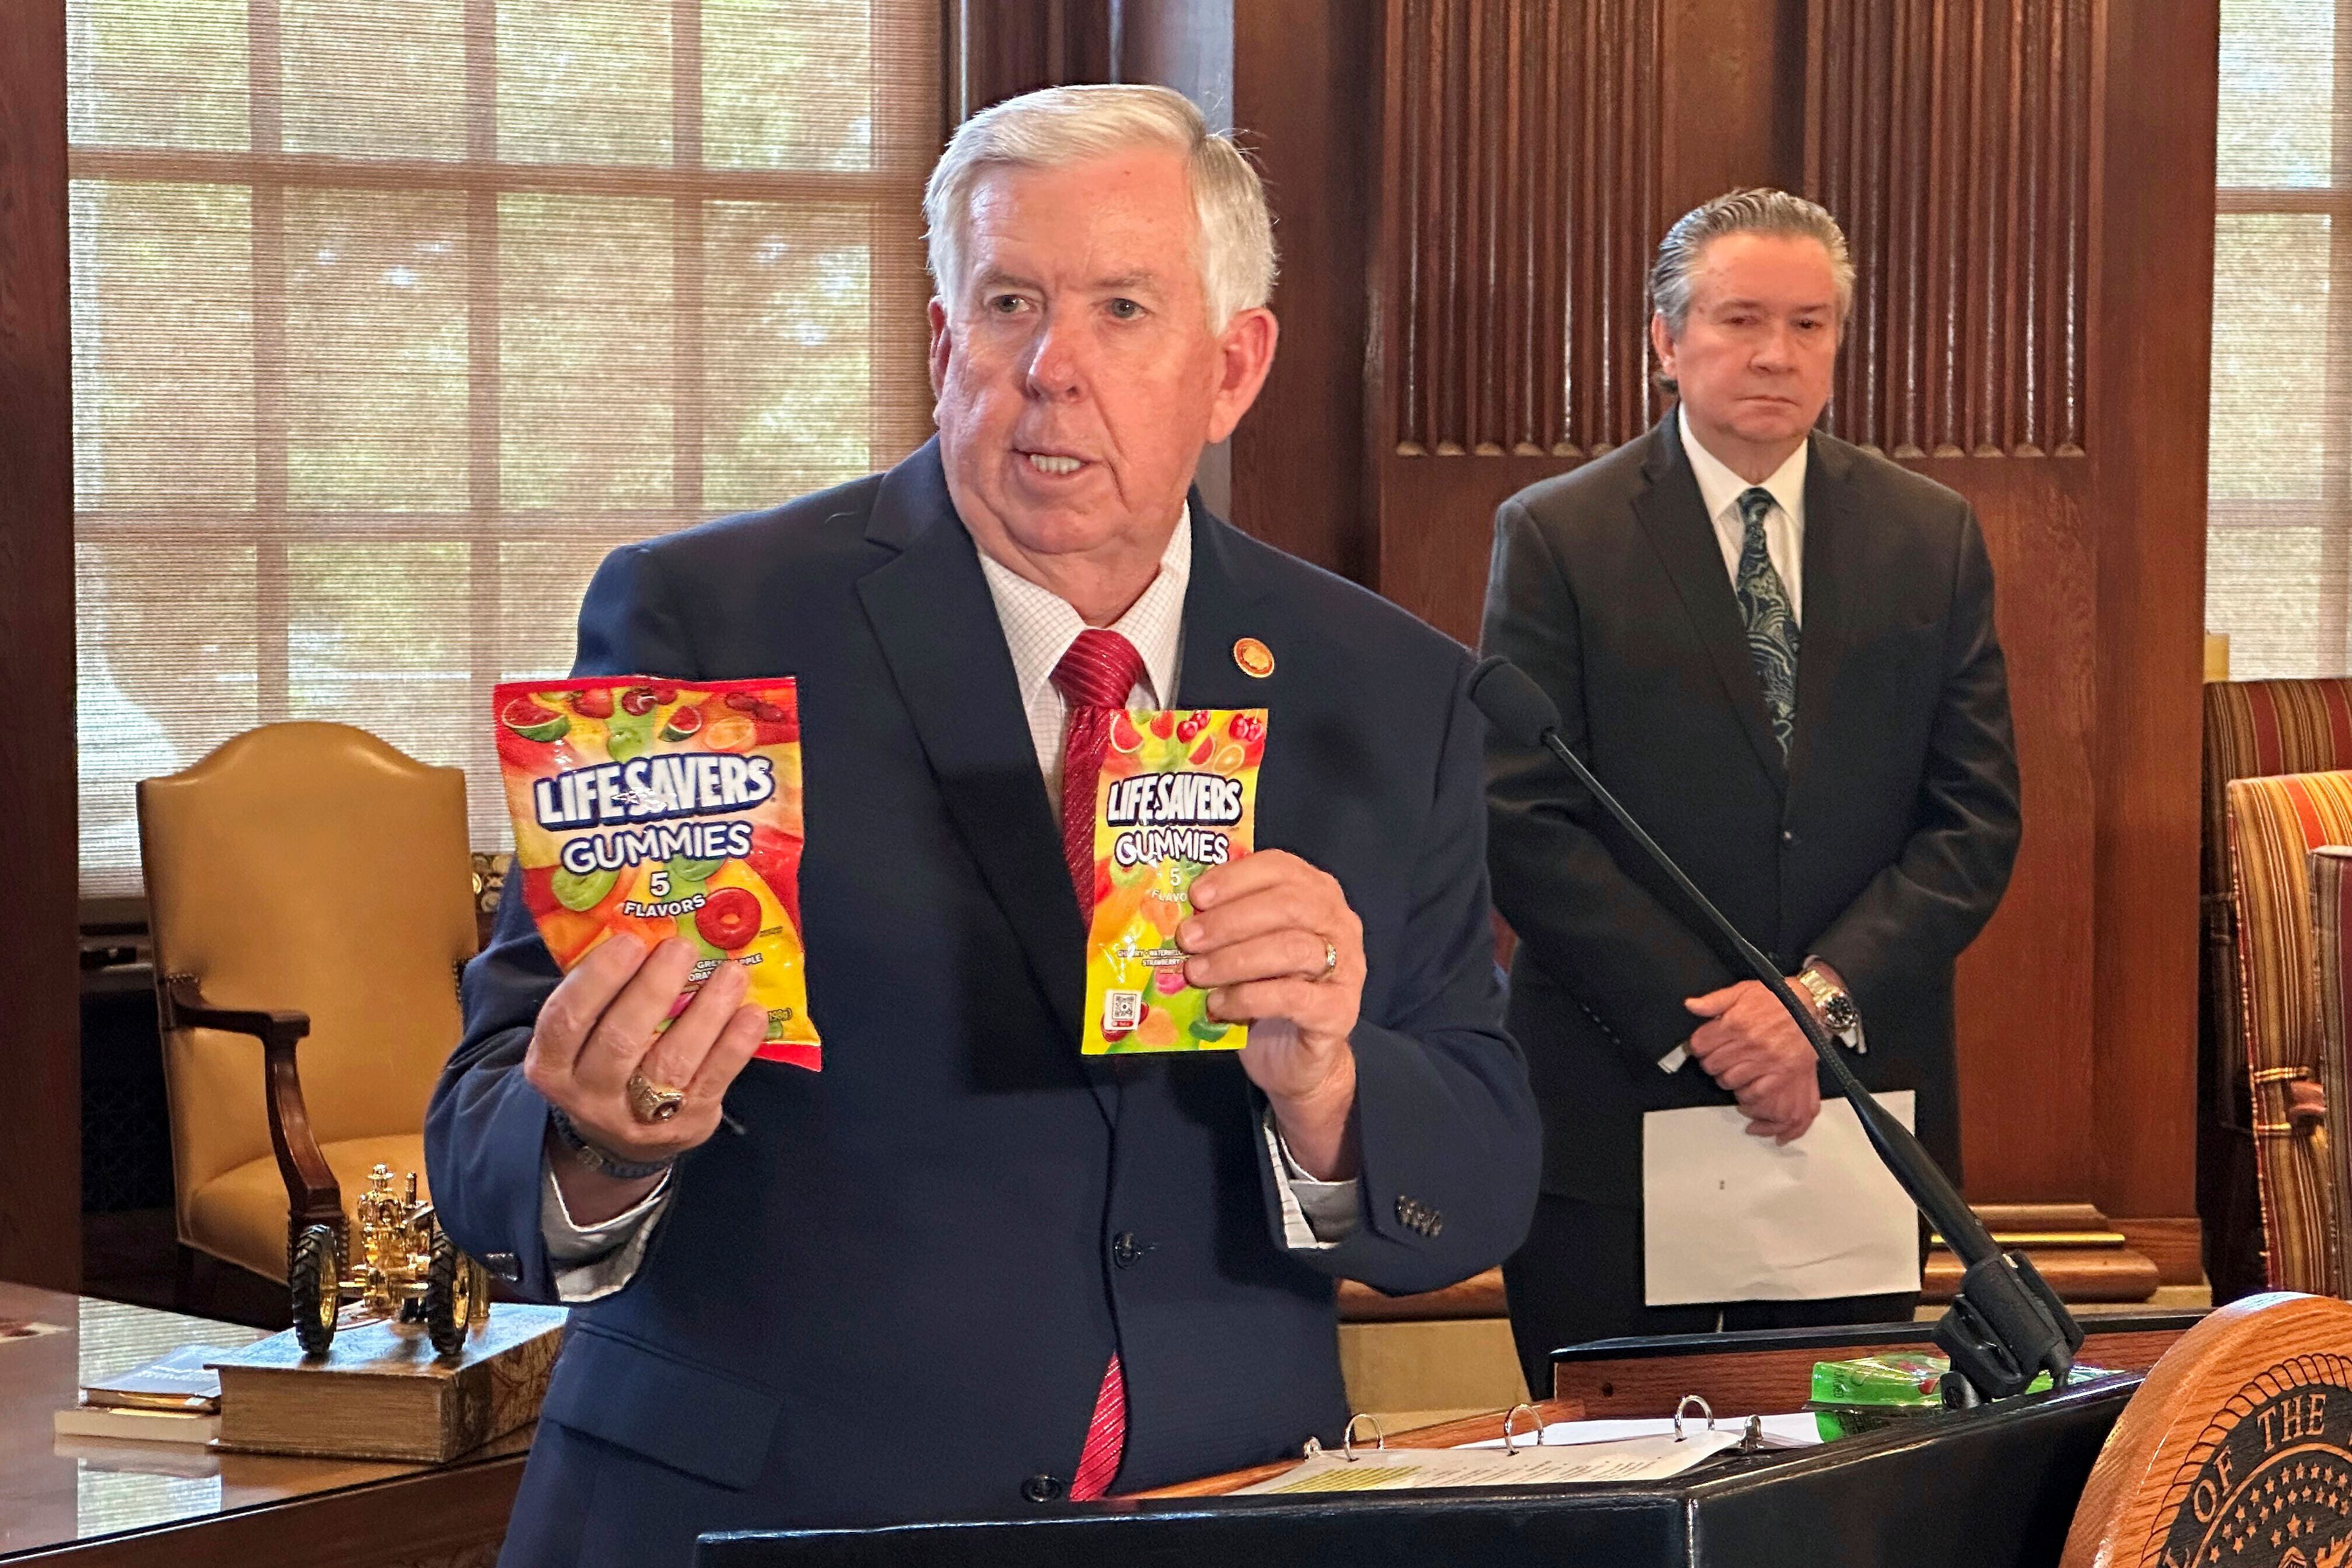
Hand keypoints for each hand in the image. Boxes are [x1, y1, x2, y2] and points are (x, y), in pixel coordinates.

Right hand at [524, 936, 767, 1221]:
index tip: (630, 940)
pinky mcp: (687, 1125)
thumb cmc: (605, 1061)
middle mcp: (589, 1095)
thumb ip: (605, 992)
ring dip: (706, 1013)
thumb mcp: (584, 1035)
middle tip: (682, 947)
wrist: (624, 1139)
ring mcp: (638, 1116)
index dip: (597, 979)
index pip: (564, 1020)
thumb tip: (649, 925)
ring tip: (731, 973)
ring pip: (672, 1061)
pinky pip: (712, 1082)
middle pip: (619, 1040)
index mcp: (552, 1064)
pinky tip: (751, 1013)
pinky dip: (735, 1045)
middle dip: (654, 989)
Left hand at [1179, 849, 1363, 1179]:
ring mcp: (1346, 968)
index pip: (1281, 867)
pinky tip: (1219, 1005)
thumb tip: (1178, 908)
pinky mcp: (1339, 1011)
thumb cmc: (1265, 992)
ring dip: (1234, 959)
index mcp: (1317, 894)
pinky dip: (1248, 998)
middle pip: (1289, 906)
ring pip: (1293, 949)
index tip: (1196, 896)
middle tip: (1187, 938)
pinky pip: (1292, 997)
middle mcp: (1339, 924)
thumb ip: (1227, 922)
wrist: (1294, 1057)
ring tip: (1195, 973)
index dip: (1235, 878)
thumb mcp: (1244, 947)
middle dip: (1230, 920)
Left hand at [1683, 979, 1821, 1143]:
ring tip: (1733, 1071)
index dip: (1698, 1046)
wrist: (1811, 1005)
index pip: (1700, 1044)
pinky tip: (1745, 1087)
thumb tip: (1691, 1005)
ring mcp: (1765, 1060)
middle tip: (1719, 1059)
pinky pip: (1753, 1093)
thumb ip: (1714, 1000)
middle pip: (1711, 1065)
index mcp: (1736, 1022)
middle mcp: (1749, 1043)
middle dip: (1711, 1063)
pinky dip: (1746, 1094)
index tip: (1703, 1046)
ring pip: (1728, 1081)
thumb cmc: (1778, 998)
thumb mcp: (1742, 991)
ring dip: (1726, 1078)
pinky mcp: (1781, 1074)